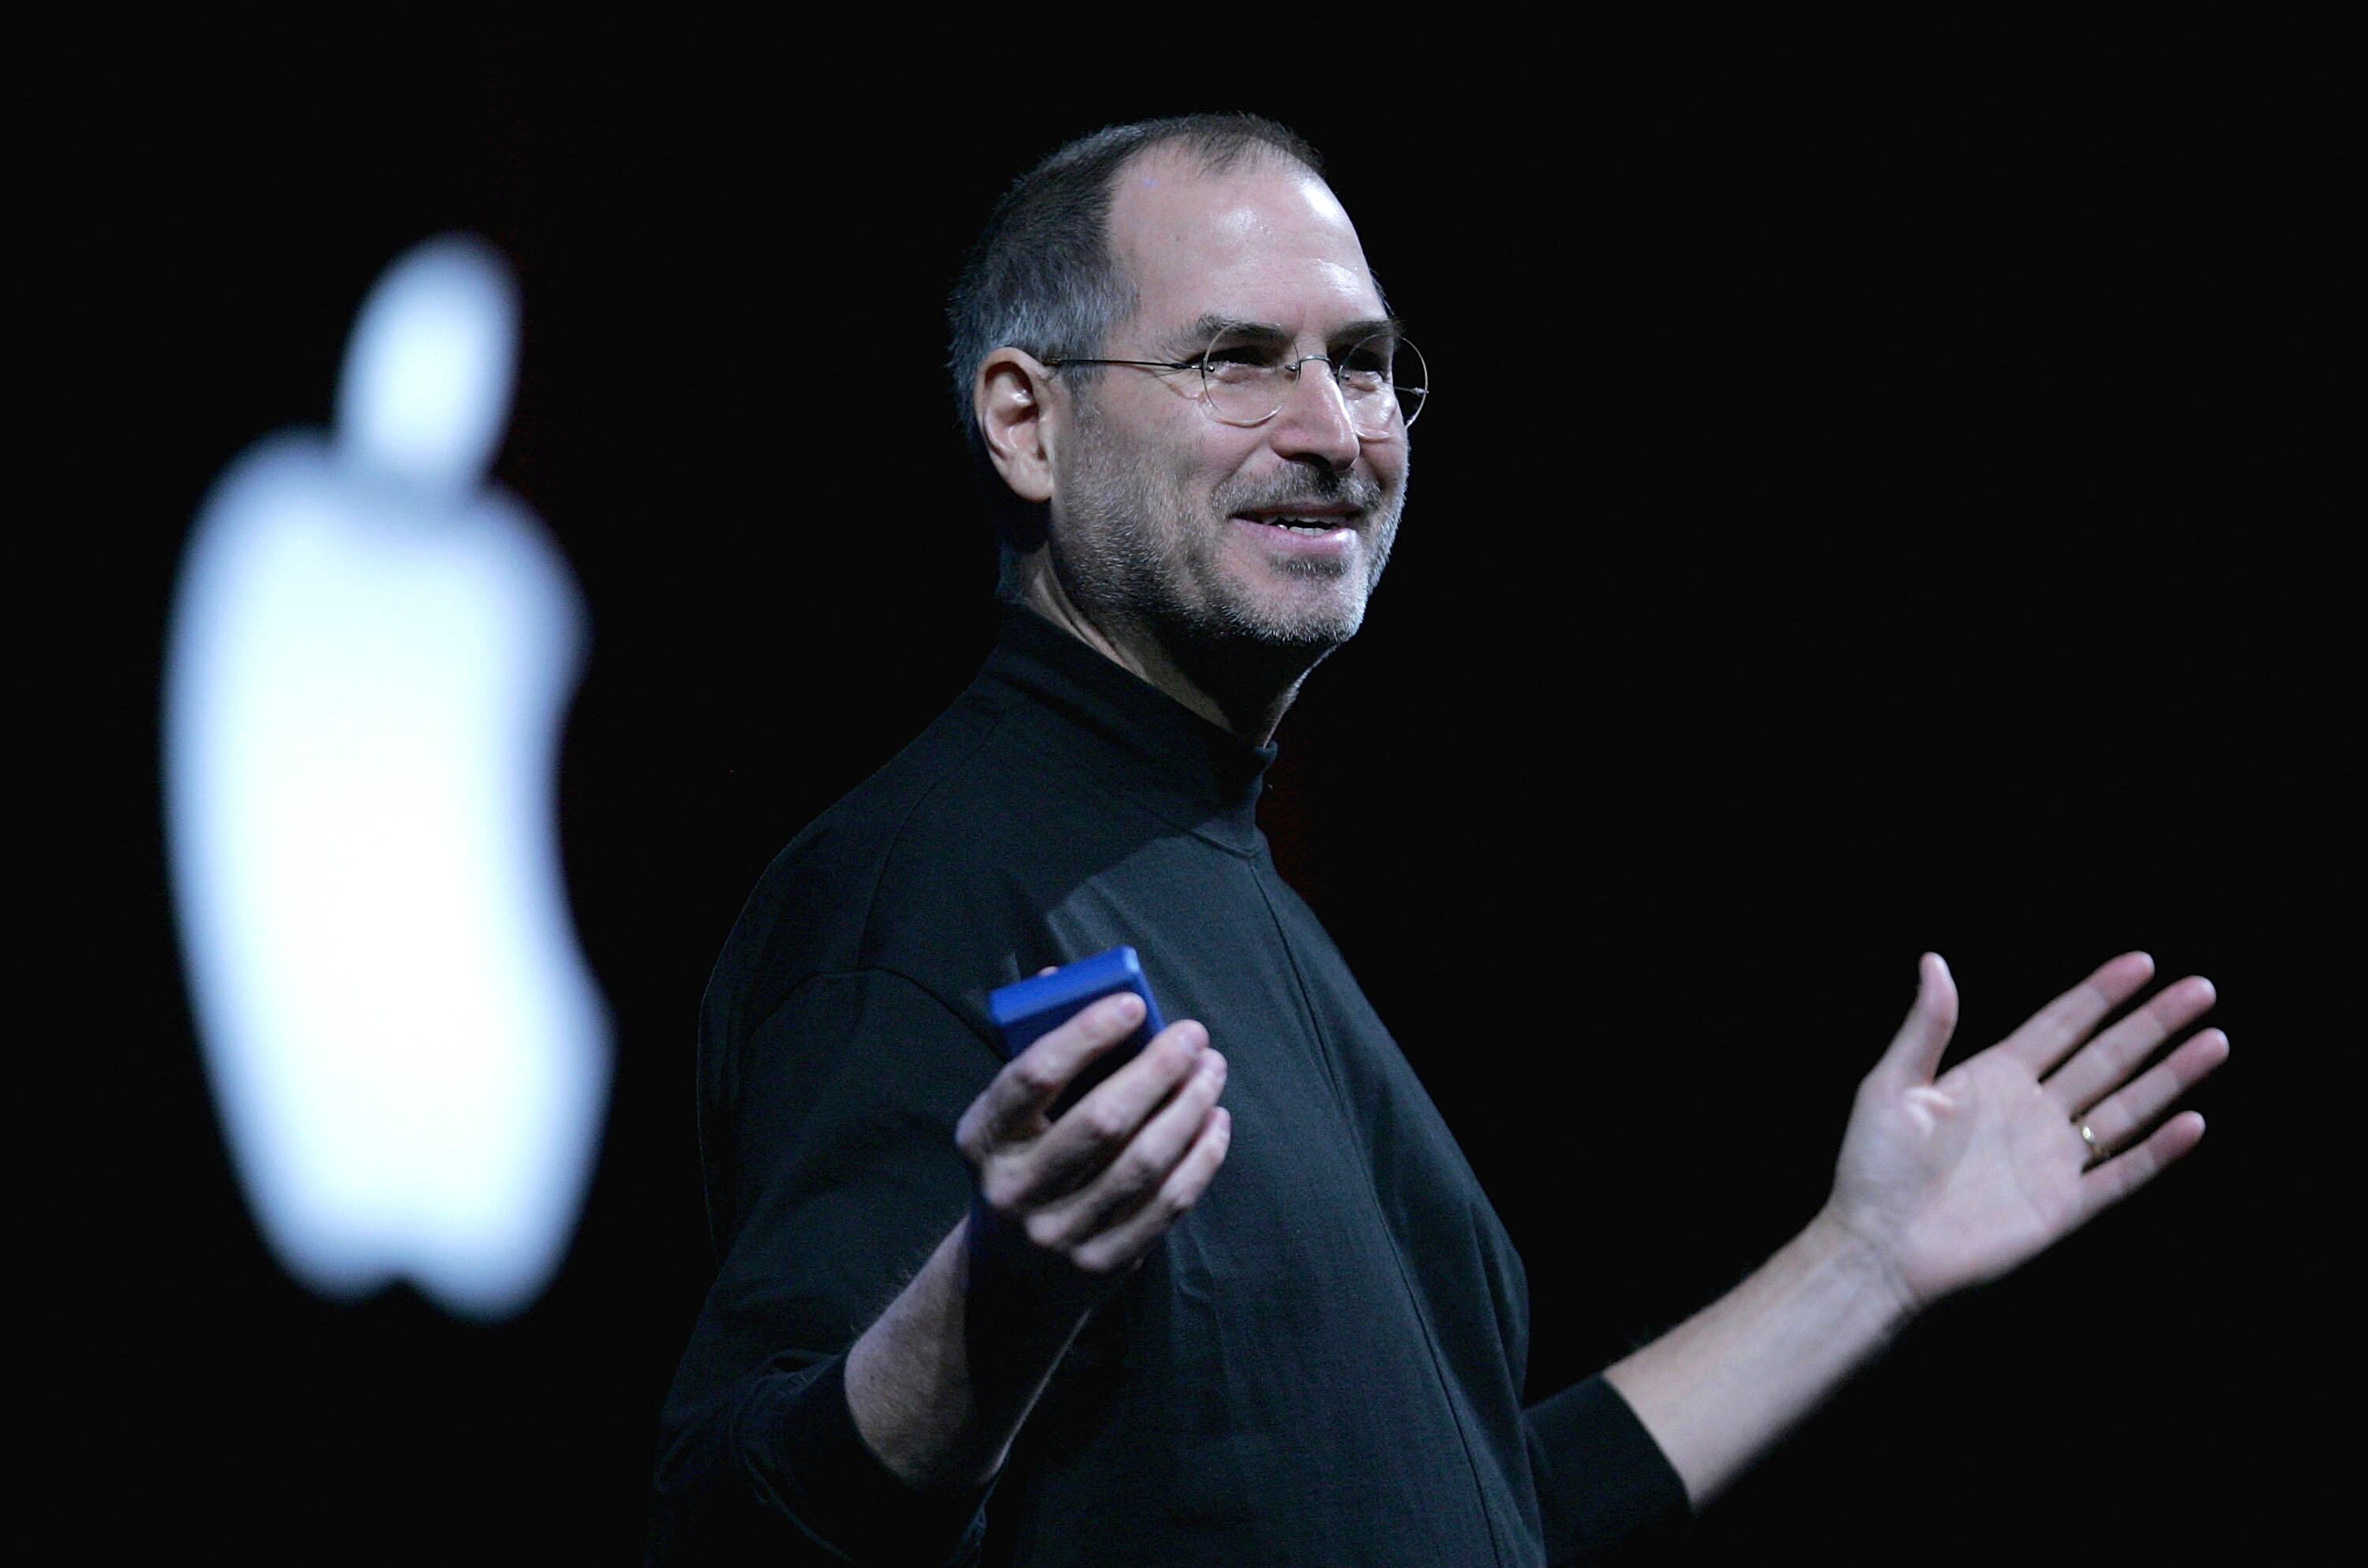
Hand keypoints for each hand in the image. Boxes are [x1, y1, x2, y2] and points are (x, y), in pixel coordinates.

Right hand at [955, 991, 1231, 1310]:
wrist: (1014, 1274)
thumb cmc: (1023, 1162)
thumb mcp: (1008, 1117)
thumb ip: (1036, 1049)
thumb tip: (1060, 977)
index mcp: (983, 1137)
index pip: (1034, 1075)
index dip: (1087, 1034)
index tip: (1135, 1004)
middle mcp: (1014, 1189)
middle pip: (1102, 1120)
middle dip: (1159, 1069)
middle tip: (1195, 1035)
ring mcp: (1059, 1233)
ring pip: (1143, 1162)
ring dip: (1189, 1107)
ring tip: (1212, 1070)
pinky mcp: (1103, 1264)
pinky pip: (1167, 1204)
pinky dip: (1201, 1157)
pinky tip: (1216, 1121)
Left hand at [1824, 952, 2227, 1315]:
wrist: (1876, 1247)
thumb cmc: (1872, 1167)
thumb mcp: (1891, 1086)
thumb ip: (1925, 1027)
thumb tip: (1934, 961)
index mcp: (1993, 1076)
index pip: (2060, 1024)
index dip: (2100, 993)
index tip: (2143, 962)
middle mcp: (2031, 1110)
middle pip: (2106, 1057)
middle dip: (2153, 1023)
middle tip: (2202, 989)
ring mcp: (2052, 1157)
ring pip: (2126, 1107)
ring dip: (2171, 1076)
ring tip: (2214, 1041)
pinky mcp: (2064, 1206)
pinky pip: (2121, 1174)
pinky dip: (2158, 1151)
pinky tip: (2192, 1123)